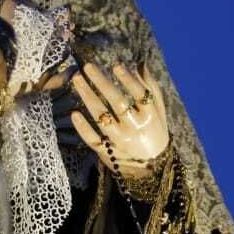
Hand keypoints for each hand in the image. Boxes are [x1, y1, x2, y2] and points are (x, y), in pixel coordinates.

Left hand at [46, 60, 169, 174]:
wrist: (153, 169)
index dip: (128, 80)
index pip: (139, 95)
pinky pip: (93, 139)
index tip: (116, 65)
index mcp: (150, 117)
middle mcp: (136, 128)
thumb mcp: (159, 112)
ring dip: (88, 97)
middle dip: (101, 82)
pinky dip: (83, 127)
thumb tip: (140, 64)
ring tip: (76, 79)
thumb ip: (151, 88)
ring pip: (102, 117)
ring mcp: (120, 141)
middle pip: (117, 102)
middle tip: (87, 66)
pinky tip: (74, 112)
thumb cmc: (155, 132)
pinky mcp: (108, 153)